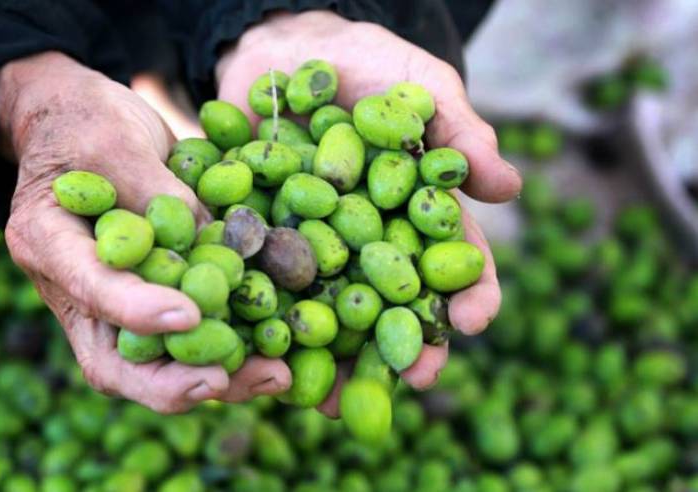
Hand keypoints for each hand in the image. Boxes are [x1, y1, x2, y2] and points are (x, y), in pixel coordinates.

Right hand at [0, 52, 290, 412]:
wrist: (79, 123)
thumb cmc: (89, 120)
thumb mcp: (121, 137)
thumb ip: (162, 194)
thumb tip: (219, 249)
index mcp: (45, 240)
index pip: (89, 287)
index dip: (135, 308)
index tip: (190, 314)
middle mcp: (71, 290)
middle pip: (111, 362)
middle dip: (171, 383)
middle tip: (228, 381)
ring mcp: (106, 307)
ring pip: (151, 367)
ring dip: (213, 379)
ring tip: (274, 375)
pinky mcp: (144, 304)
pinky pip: (180, 345)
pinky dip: (225, 354)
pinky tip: (274, 356)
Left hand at [216, 12, 521, 414]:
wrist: (286, 48)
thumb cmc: (367, 65)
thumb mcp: (418, 86)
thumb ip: (457, 131)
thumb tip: (509, 186)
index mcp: (417, 214)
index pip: (452, 263)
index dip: (468, 295)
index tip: (474, 322)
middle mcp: (371, 242)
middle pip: (394, 306)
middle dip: (406, 347)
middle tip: (414, 380)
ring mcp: (318, 247)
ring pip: (332, 313)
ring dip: (338, 359)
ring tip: (339, 398)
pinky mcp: (265, 242)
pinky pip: (267, 288)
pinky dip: (268, 323)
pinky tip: (269, 356)